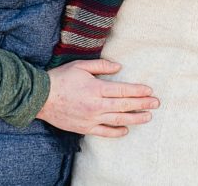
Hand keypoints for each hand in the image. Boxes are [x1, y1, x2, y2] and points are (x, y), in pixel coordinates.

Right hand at [35, 59, 158, 137]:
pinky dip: (117, 132)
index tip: (149, 90)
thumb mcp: (81, 66)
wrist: (41, 98)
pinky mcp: (85, 128)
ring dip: (135, 118)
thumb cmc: (61, 78)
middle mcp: (96, 105)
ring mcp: (91, 118)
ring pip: (118, 120)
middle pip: (124, 106)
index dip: (138, 91)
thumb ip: (102, 66)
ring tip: (148, 117)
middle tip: (156, 103)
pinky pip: (105, 132)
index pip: (123, 90)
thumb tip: (119, 67)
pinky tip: (126, 129)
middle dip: (142, 104)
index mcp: (96, 88)